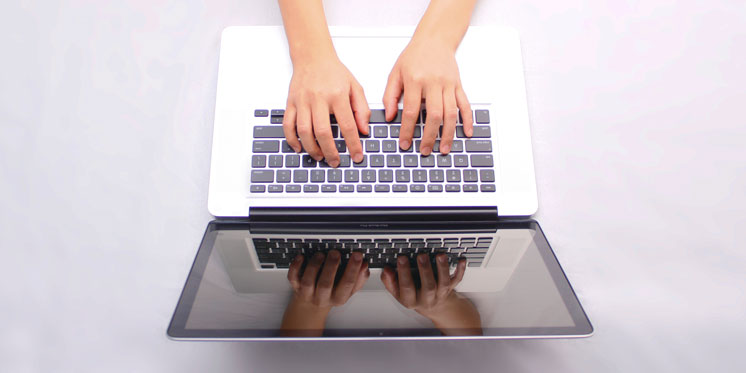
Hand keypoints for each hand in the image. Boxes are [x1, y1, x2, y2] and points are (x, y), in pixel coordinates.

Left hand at [280, 251, 369, 334]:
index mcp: (338, 297)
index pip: (348, 284)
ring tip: (321, 254)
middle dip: (331, 268)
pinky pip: (293, 278)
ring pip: (308, 281)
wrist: (311, 307)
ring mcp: (307, 292)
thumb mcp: (348, 290)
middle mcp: (322, 297)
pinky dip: (295, 267)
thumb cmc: (332, 294)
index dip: (353, 270)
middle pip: (325, 285)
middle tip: (335, 253)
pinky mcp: (296, 286)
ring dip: (314, 266)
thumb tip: (365, 265)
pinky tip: (301, 257)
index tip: (358, 256)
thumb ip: (358, 278)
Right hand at [282, 55, 369, 166]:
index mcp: (338, 95)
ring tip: (320, 157)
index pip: (347, 125)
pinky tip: (299, 148)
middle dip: (330, 151)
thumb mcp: (355, 87)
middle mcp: (318, 99)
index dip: (353, 144)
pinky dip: (292, 139)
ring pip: (304, 131)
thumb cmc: (334, 72)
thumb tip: (364, 130)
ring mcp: (302, 101)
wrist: (312, 56)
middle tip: (335, 162)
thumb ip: (361, 109)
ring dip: (312, 148)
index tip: (356, 156)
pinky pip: (288, 124)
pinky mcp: (291, 103)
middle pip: (323, 132)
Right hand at [381, 253, 481, 335]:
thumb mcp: (399, 294)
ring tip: (440, 256)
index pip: (406, 288)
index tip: (401, 258)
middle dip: (425, 271)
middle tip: (421, 256)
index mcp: (412, 300)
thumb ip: (391, 282)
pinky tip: (461, 260)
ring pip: (443, 283)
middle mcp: (427, 298)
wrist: (437, 308)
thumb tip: (386, 270)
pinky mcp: (451, 288)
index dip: (403, 273)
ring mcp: (440, 294)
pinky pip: (457, 280)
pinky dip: (460, 270)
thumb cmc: (416, 297)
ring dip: (443, 268)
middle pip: (428, 287)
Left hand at [383, 37, 473, 155]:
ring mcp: (448, 84)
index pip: (411, 111)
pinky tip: (467, 133)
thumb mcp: (395, 73)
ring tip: (443, 149)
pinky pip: (465, 104)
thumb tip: (390, 117)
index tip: (405, 144)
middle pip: (434, 115)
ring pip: (451, 113)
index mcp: (415, 80)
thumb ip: (390, 96)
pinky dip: (468, 120)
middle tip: (425, 151)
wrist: (435, 39)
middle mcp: (433, 83)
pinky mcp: (458, 85)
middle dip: (429, 136)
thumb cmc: (414, 56)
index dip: (407, 130)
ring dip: (448, 133)